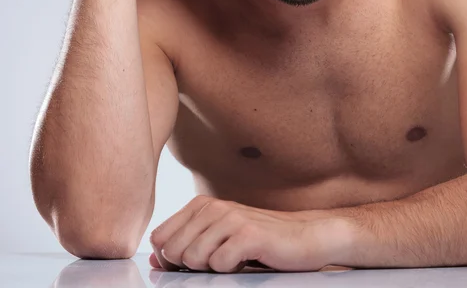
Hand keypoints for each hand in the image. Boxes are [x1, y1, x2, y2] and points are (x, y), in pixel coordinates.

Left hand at [148, 195, 350, 272]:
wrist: (302, 236)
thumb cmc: (258, 239)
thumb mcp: (218, 238)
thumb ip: (186, 245)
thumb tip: (155, 260)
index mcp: (202, 205)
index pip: (160, 237)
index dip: (169, 258)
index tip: (192, 263)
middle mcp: (214, 207)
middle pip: (173, 251)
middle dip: (190, 266)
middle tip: (218, 262)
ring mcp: (231, 218)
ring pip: (193, 259)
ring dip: (212, 269)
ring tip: (233, 259)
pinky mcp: (248, 234)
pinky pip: (219, 265)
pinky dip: (231, 271)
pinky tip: (246, 260)